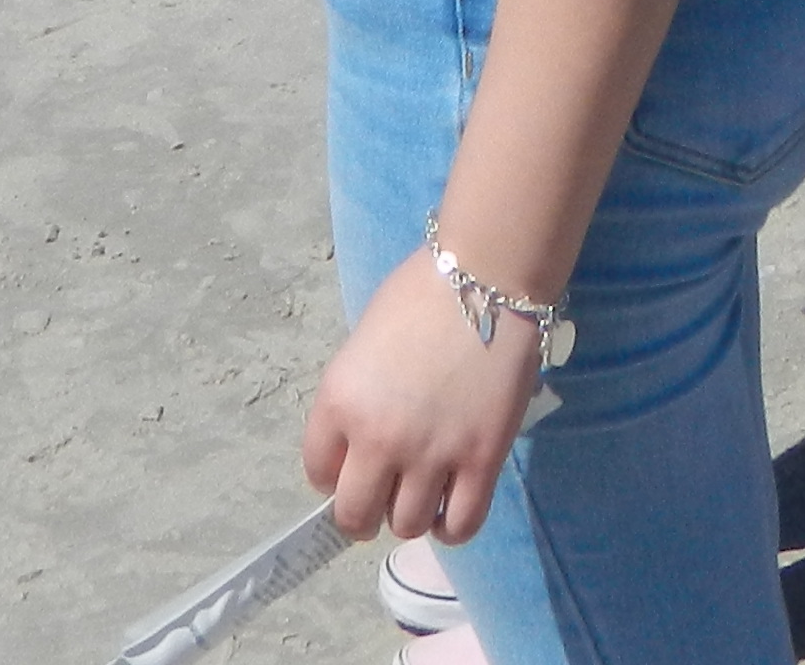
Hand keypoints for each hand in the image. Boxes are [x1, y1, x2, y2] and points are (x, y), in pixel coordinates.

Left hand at [300, 247, 542, 548]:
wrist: (486, 277)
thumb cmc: (420, 295)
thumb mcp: (363, 344)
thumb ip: (357, 397)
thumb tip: (362, 437)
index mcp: (339, 402)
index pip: (318, 472)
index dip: (333, 476)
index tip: (351, 467)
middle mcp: (377, 438)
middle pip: (356, 515)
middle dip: (364, 514)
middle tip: (382, 497)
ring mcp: (432, 454)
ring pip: (407, 526)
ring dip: (410, 516)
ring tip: (422, 494)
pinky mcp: (481, 461)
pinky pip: (461, 525)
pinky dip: (452, 526)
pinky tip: (452, 506)